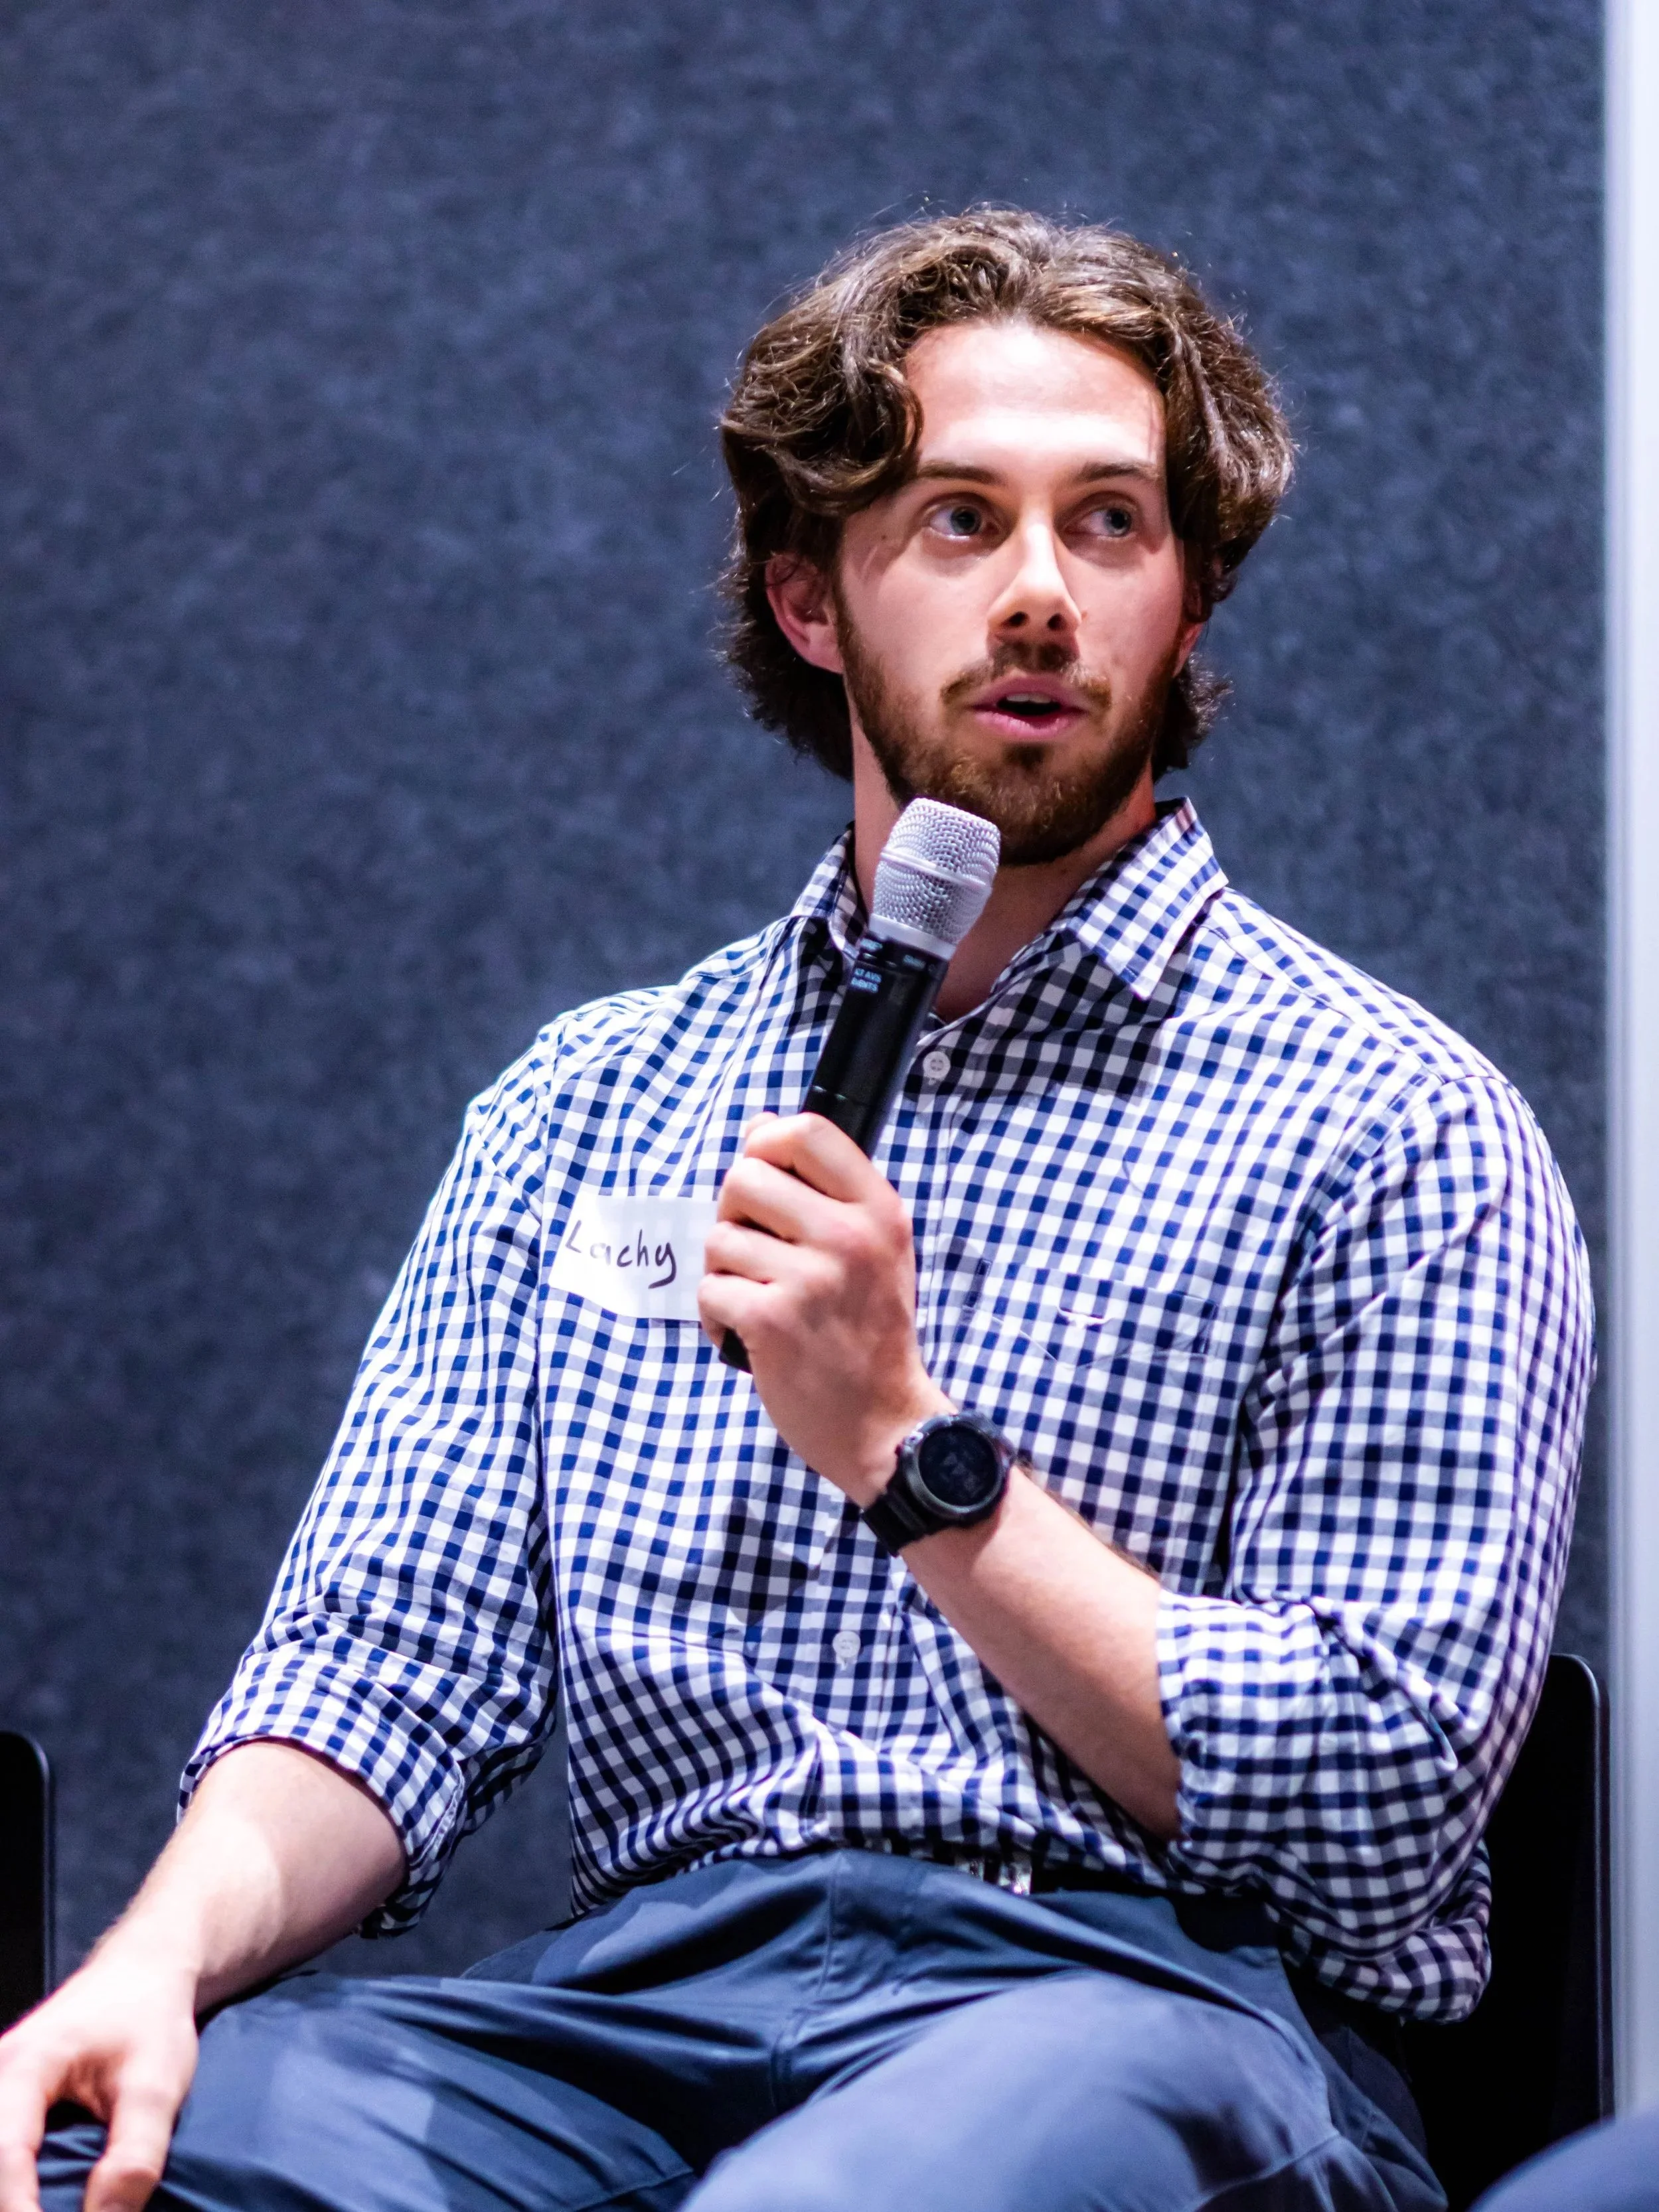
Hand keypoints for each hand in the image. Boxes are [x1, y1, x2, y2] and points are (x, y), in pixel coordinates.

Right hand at [0, 1943, 199, 2211]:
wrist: (141, 1972)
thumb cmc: (150, 2021)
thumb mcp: (158, 2085)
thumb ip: (134, 2156)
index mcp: (26, 2065)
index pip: (6, 2155)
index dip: (20, 2211)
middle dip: (12, 2205)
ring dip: (11, 2195)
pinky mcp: (1, 2103)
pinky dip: (13, 2183)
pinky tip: (38, 2201)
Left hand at [699, 1114, 950, 1499]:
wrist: (885, 1423)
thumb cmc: (870, 1332)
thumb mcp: (874, 1248)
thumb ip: (825, 1189)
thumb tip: (760, 1126)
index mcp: (878, 1209)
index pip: (806, 1130)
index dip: (765, 1144)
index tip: (762, 1184)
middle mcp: (849, 1235)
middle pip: (745, 1177)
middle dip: (733, 1215)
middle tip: (755, 1256)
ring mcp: (811, 1277)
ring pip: (719, 1238)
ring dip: (724, 1273)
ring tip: (758, 1302)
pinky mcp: (773, 1320)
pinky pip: (709, 1289)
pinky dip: (716, 1316)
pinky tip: (747, 1336)